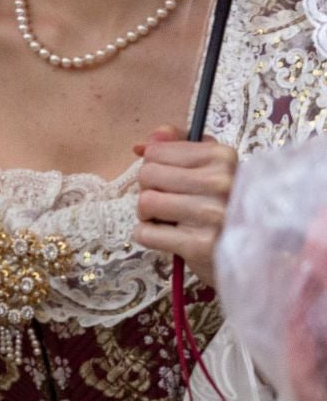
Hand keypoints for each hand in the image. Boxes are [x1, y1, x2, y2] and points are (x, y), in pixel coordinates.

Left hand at [133, 125, 236, 285]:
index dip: (154, 167)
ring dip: (148, 215)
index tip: (171, 180)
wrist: (257, 256)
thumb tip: (141, 144)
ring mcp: (212, 214)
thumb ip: (177, 147)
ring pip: (145, 202)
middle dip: (149, 190)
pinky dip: (148, 236)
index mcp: (222, 157)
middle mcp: (220, 182)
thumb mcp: (213, 168)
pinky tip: (170, 238)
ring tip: (169, 220)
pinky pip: (145, 232)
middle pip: (147, 174)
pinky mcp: (200, 244)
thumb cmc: (228, 206)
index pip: (156, 151)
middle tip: (169, 203)